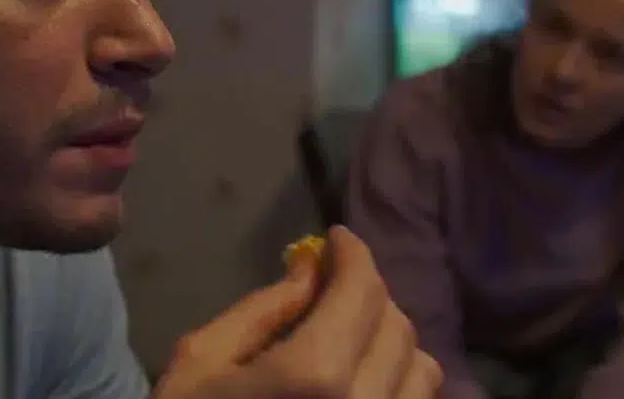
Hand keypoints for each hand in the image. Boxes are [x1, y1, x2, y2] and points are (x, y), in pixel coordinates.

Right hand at [152, 226, 441, 398]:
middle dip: (367, 294)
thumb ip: (264, 309)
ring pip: (421, 371)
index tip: (337, 239)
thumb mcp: (202, 360)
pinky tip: (360, 380)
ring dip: (390, 340)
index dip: (353, 254)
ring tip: (349, 334)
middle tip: (332, 286)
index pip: (361, 291)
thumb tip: (311, 271)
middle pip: (396, 326)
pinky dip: (398, 383)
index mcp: (315, 375)